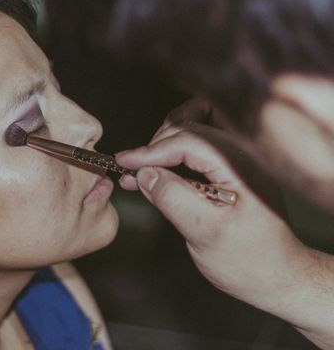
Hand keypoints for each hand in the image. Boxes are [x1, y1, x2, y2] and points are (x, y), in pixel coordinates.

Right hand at [116, 122, 333, 347]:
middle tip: (132, 170)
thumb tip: (145, 174)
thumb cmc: (249, 261)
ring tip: (143, 169)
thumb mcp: (205, 234)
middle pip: (189, 125)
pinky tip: (158, 172)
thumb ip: (174, 199)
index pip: (187, 140)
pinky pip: (198, 146)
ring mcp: (238, 159)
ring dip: (164, 143)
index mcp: (240, 166)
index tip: (124, 162)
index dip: (151, 151)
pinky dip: (175, 151)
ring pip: (193, 128)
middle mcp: (242, 154)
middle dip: (155, 145)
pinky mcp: (230, 167)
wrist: (279, 277)